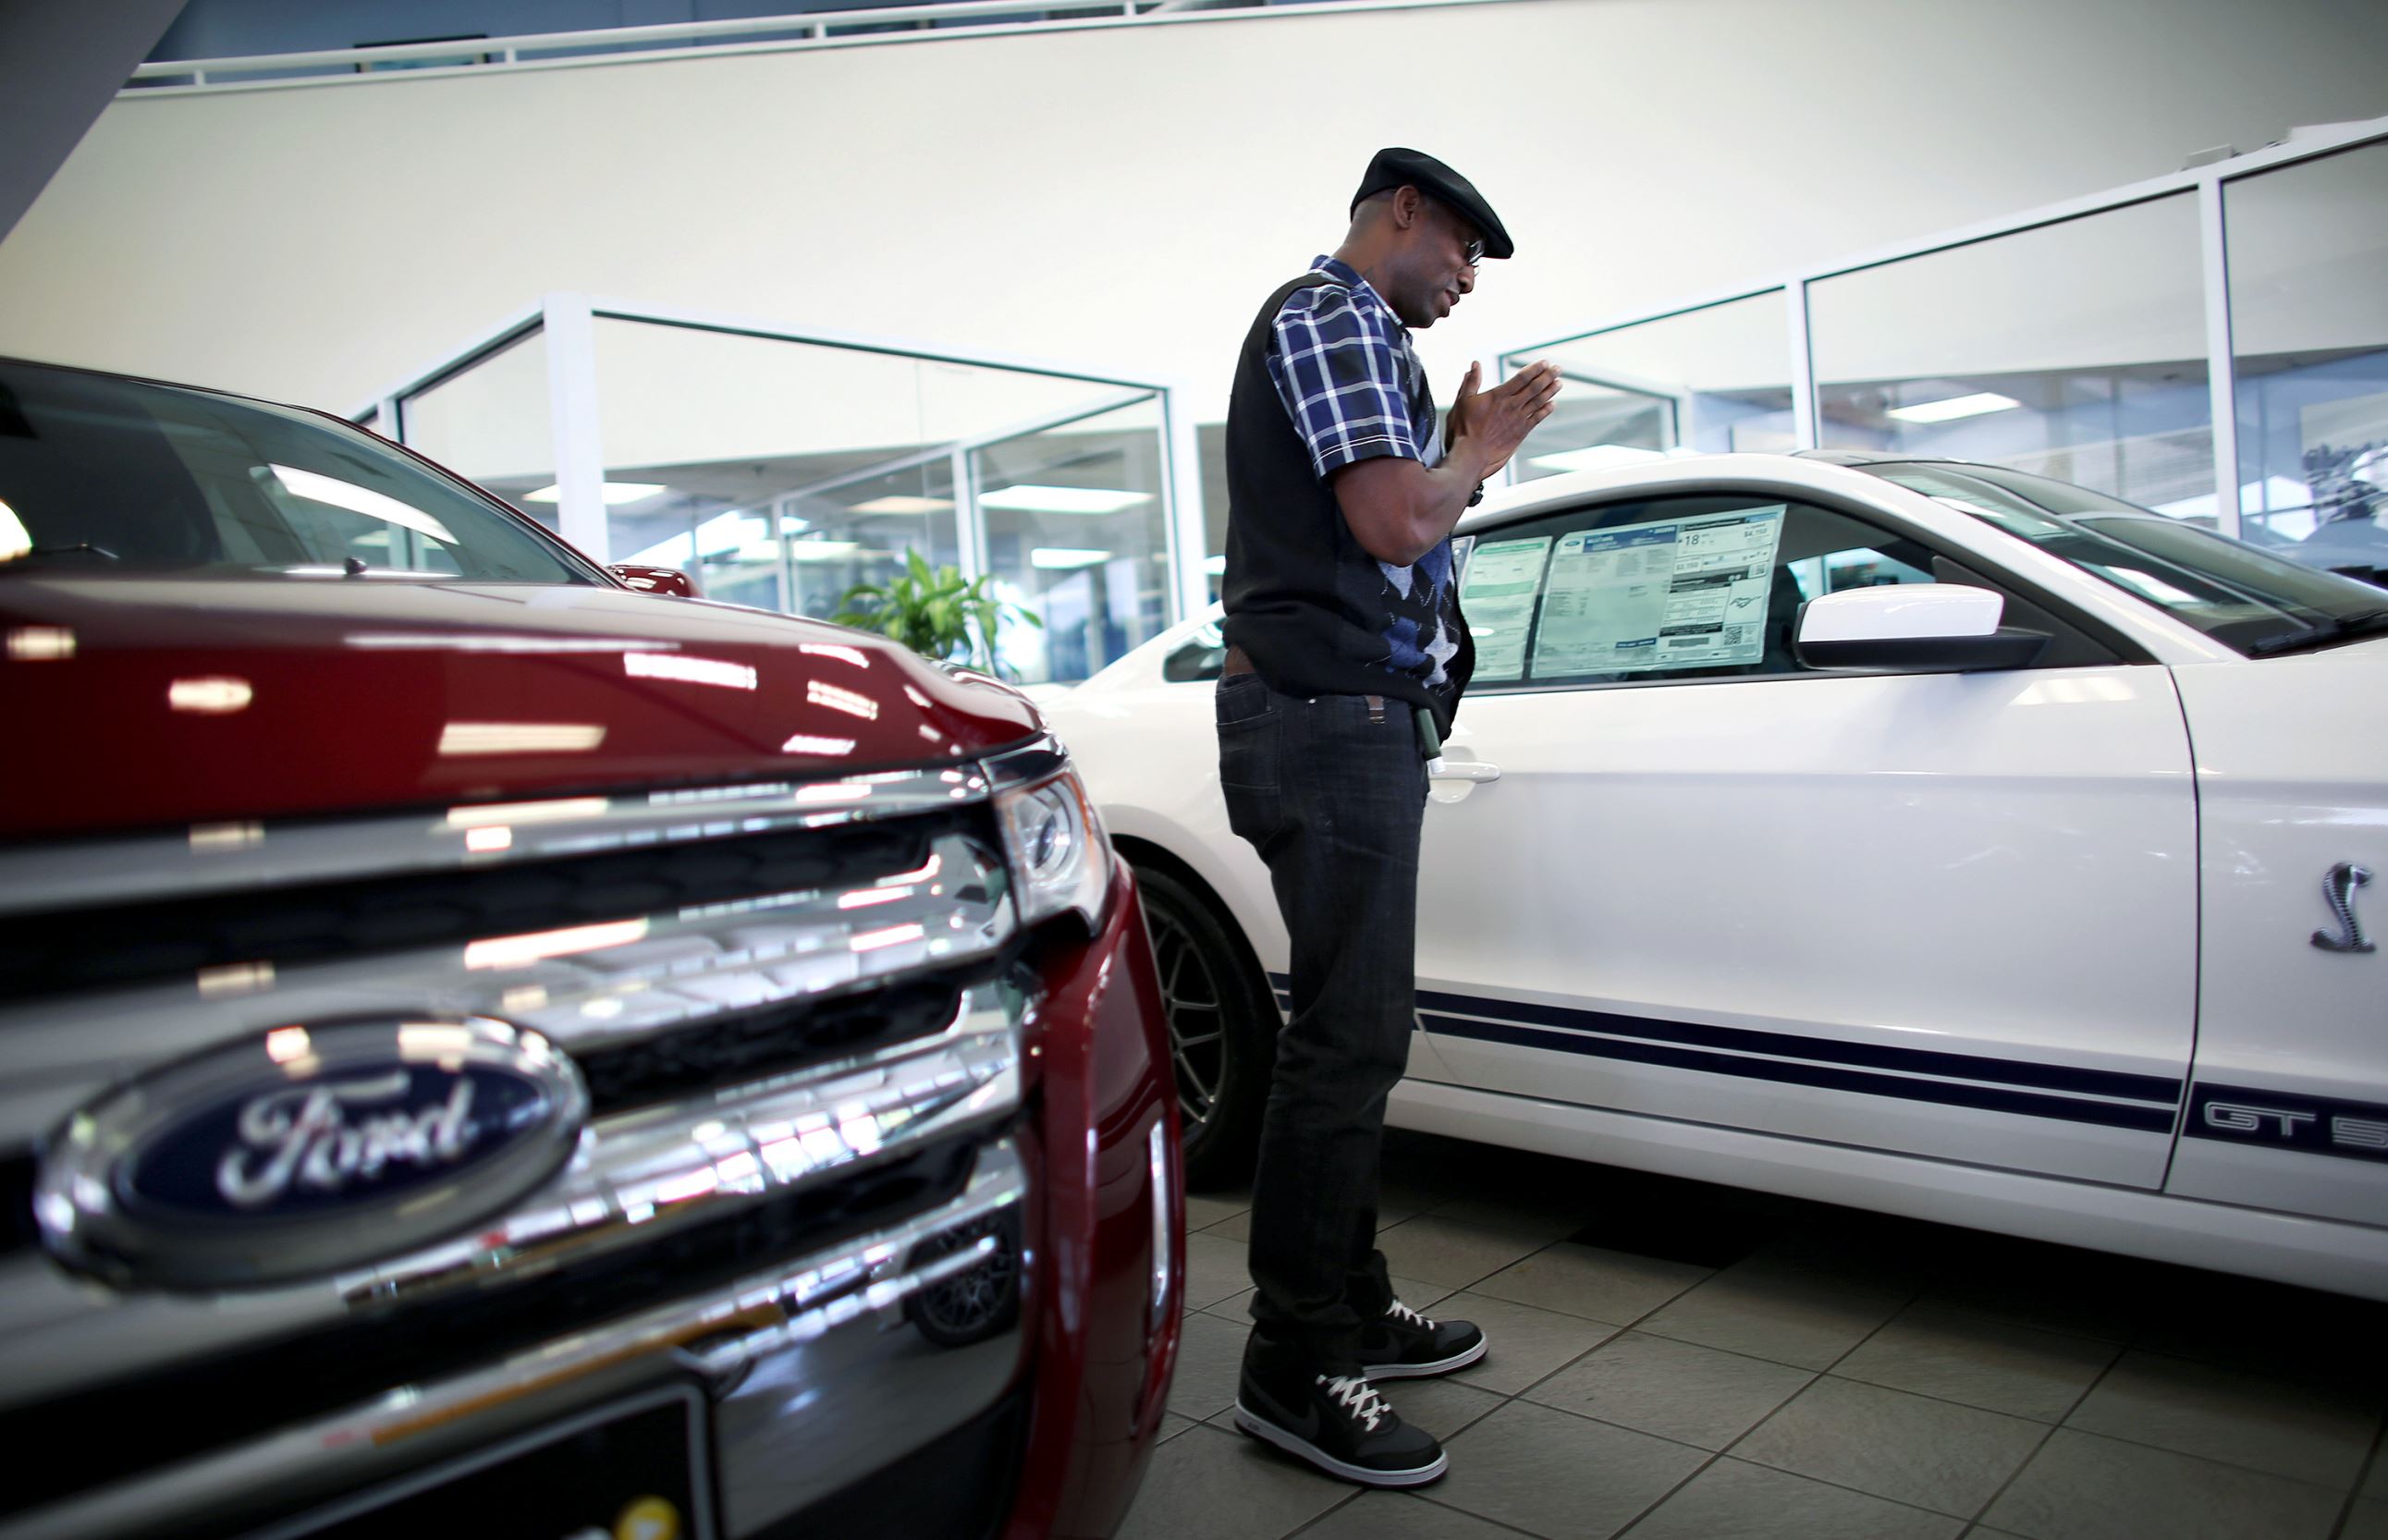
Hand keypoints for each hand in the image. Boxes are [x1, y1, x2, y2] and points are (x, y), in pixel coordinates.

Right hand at [1449, 361, 1561, 479]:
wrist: (1472, 454)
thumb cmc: (1464, 428)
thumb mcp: (1463, 401)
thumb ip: (1471, 382)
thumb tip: (1475, 364)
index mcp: (1499, 396)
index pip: (1522, 378)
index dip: (1535, 369)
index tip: (1544, 363)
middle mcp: (1512, 406)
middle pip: (1535, 387)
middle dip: (1548, 376)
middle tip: (1557, 369)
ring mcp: (1518, 419)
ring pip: (1539, 401)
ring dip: (1550, 391)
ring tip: (1559, 383)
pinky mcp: (1521, 432)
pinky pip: (1537, 418)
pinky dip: (1546, 410)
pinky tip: (1552, 405)